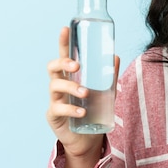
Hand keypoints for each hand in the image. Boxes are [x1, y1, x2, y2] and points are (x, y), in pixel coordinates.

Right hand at [46, 26, 119, 167]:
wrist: (88, 138)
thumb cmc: (94, 110)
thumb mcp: (106, 92)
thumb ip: (109, 76)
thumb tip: (115, 56)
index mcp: (71, 76)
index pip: (64, 55)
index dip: (63, 42)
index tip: (65, 29)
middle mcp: (60, 85)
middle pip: (53, 68)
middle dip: (63, 63)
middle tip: (77, 66)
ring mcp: (55, 100)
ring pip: (55, 87)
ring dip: (71, 87)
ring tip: (85, 93)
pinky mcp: (54, 116)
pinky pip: (58, 109)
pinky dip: (71, 109)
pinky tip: (82, 112)